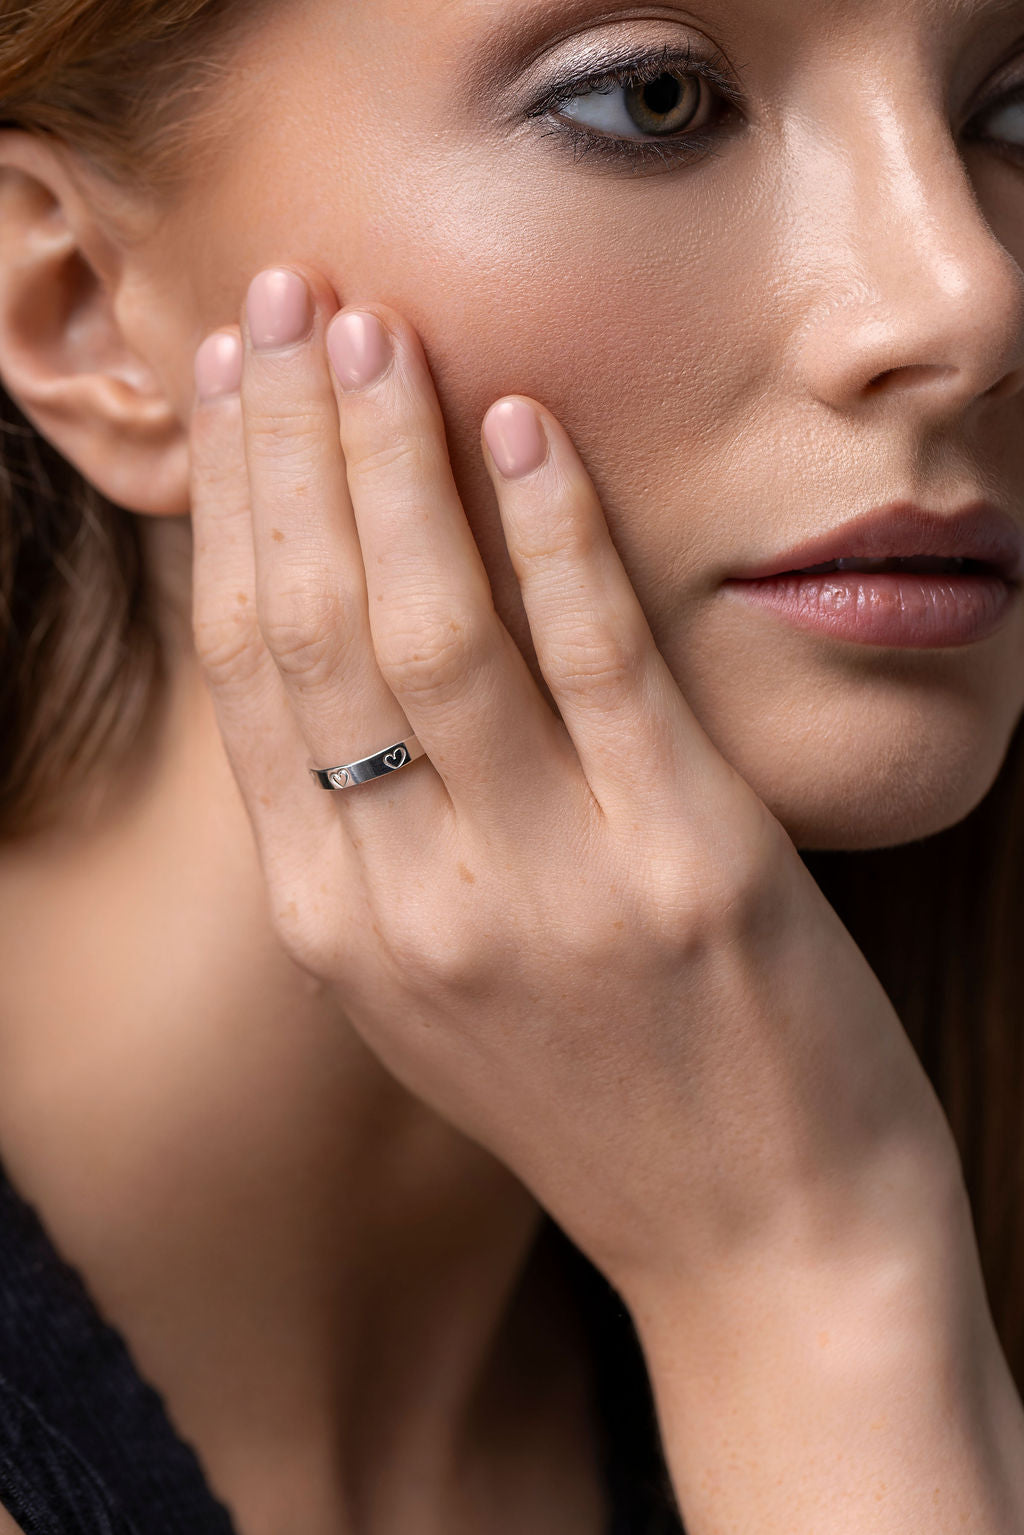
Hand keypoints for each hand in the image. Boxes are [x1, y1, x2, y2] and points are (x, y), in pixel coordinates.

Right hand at [189, 264, 955, 1294]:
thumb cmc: (605, 1103)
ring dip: (393, 462)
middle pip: (315, 630)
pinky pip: (597, 669)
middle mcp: (409, 908)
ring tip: (378, 331)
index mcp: (335, 930)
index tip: (233, 387)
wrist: (762, 1252)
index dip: (233, 512)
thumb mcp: (440, 991)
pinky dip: (554, 536)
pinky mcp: (685, 869)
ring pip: (430, 633)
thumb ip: (376, 844)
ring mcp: (544, 892)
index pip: (252, 675)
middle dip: (286, 449)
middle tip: (283, 304)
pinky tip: (525, 428)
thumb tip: (344, 659)